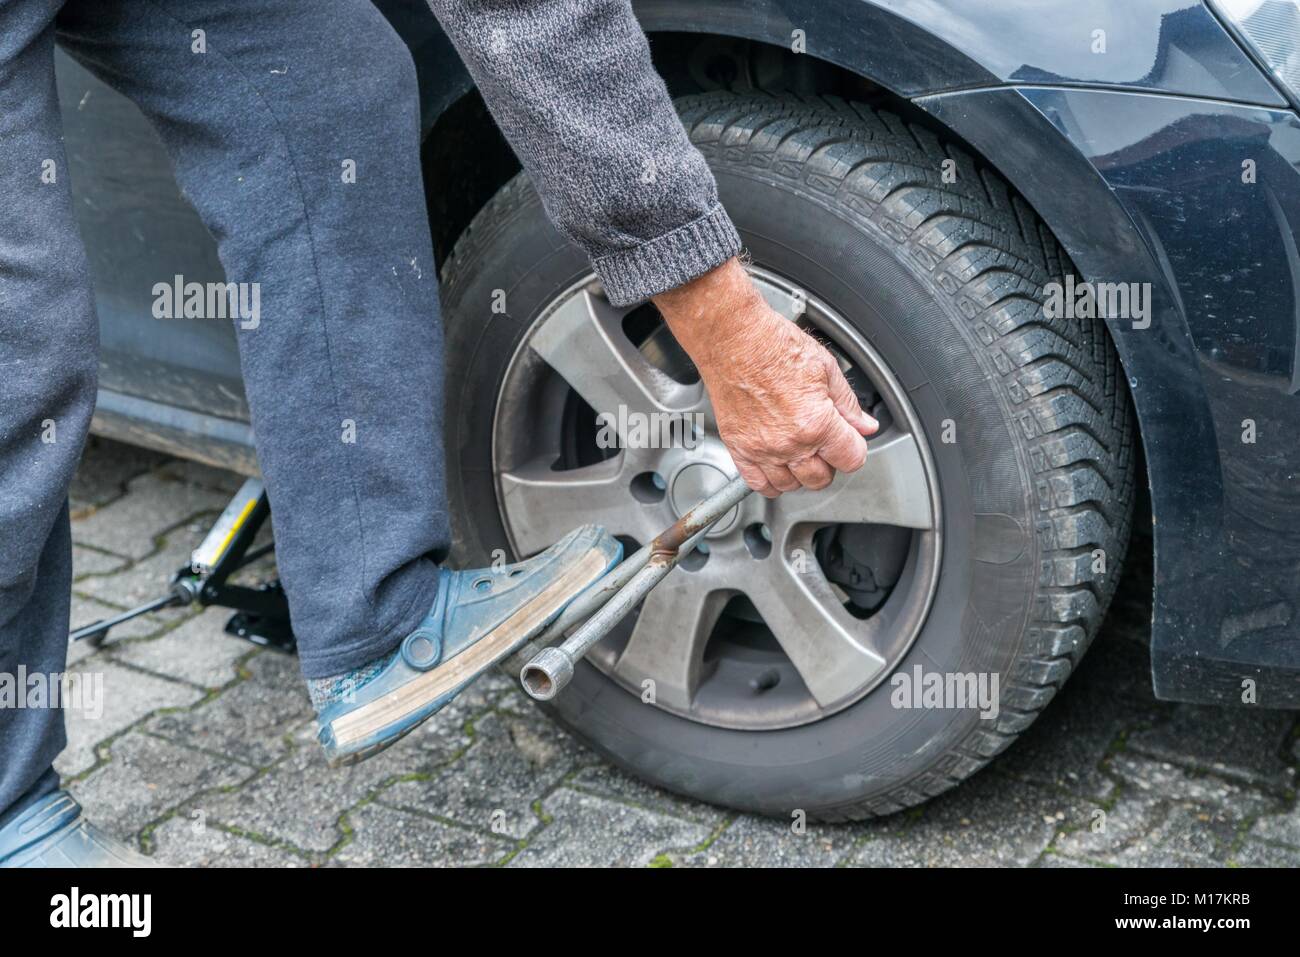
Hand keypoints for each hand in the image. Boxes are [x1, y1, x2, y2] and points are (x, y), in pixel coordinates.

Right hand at [653, 258, 878, 496]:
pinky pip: (757, 483)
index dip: (855, 448)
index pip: (851, 459)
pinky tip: (776, 467)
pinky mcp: (738, 447)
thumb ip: (848, 404)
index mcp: (816, 422)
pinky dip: (770, 481)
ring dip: (800, 474)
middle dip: (829, 463)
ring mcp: (761, 449)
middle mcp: (789, 442)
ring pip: (790, 485)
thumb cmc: (773, 345)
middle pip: (821, 478)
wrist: (733, 339)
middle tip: (826, 444)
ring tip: (801, 453)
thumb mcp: (825, 368)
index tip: (850, 440)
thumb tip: (865, 425)